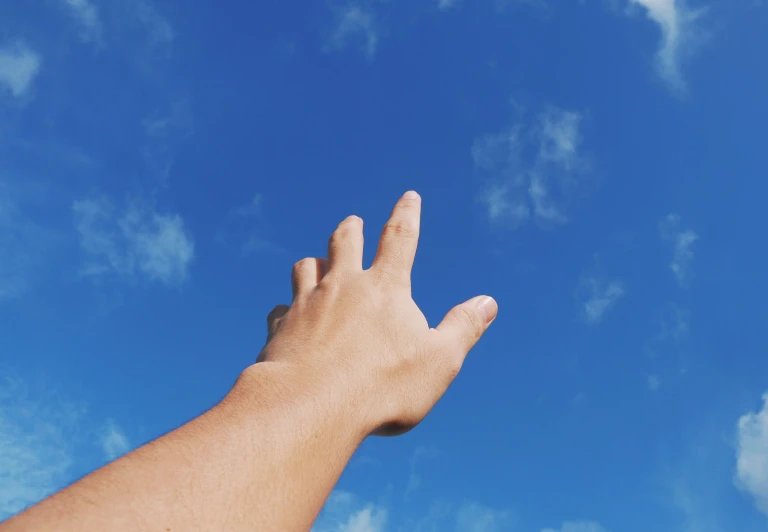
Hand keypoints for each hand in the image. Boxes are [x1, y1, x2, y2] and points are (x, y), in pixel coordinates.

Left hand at [257, 191, 496, 436]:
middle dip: (351, 228)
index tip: (409, 196)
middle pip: (344, 241)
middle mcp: (343, 285)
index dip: (407, 214)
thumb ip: (463, 328)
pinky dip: (287, 308)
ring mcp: (307, 303)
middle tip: (353, 222)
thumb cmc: (382, 386)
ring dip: (315, 261)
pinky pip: (280, 308)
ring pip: (306, 265)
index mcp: (385, 287)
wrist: (310, 406)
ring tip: (319, 264)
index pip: (399, 238)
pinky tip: (289, 317)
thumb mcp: (439, 360)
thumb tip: (488, 303)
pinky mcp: (280, 327)